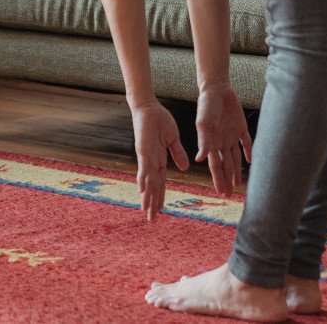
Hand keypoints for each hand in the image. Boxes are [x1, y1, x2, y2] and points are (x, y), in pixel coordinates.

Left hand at [131, 101, 188, 221]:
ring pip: (147, 180)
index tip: (160, 211)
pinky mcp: (143, 148)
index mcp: (159, 159)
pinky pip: (144, 165)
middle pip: (153, 186)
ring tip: (147, 210)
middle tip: (151, 220)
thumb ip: (177, 154)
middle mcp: (151, 161)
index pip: (160, 183)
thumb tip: (184, 169)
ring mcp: (146, 156)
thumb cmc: (160, 121)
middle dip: (152, 203)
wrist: (150, 108)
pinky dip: (143, 177)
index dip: (160, 197)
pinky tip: (142, 189)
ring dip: (147, 195)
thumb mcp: (173, 140)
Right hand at [196, 83, 252, 195]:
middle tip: (228, 194)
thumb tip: (199, 160)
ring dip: (235, 171)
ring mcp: (231, 135)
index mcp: (211, 142)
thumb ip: (203, 141)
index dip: (218, 179)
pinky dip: (248, 152)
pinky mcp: (240, 127)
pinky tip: (250, 161)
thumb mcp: (204, 123)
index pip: (215, 166)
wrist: (216, 89)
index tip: (220, 193)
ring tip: (237, 184)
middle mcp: (221, 141)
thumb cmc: (207, 105)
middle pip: (224, 165)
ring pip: (235, 157)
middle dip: (226, 180)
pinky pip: (246, 143)